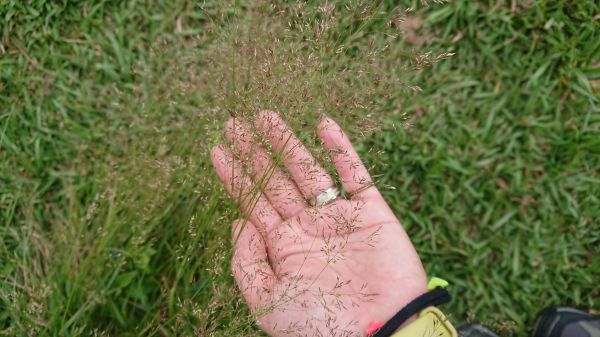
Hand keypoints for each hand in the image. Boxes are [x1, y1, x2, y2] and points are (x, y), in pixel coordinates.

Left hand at [211, 111, 426, 336]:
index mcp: (283, 249)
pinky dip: (341, 149)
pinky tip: (323, 124)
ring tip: (264, 115)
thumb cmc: (321, 326)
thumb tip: (238, 222)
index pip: (252, 204)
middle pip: (274, 181)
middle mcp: (308, 229)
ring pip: (308, 171)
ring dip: (287, 143)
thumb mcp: (267, 302)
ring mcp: (339, 218)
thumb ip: (246, 262)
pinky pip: (355, 173)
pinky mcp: (372, 212)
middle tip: (232, 124)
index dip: (234, 177)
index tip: (216, 150)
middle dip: (253, 153)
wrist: (382, 332)